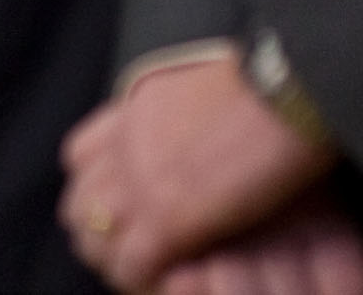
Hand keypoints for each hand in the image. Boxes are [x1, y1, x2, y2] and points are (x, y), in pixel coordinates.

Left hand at [61, 58, 339, 291]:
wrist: (283, 91)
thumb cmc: (268, 87)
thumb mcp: (203, 89)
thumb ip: (180, 113)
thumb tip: (194, 124)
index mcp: (133, 111)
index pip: (80, 157)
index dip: (94, 188)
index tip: (120, 210)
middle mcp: (124, 145)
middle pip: (80, 203)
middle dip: (98, 233)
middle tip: (130, 255)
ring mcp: (139, 182)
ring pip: (95, 238)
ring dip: (115, 260)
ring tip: (143, 275)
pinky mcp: (165, 217)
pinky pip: (131, 263)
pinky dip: (141, 278)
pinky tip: (163, 282)